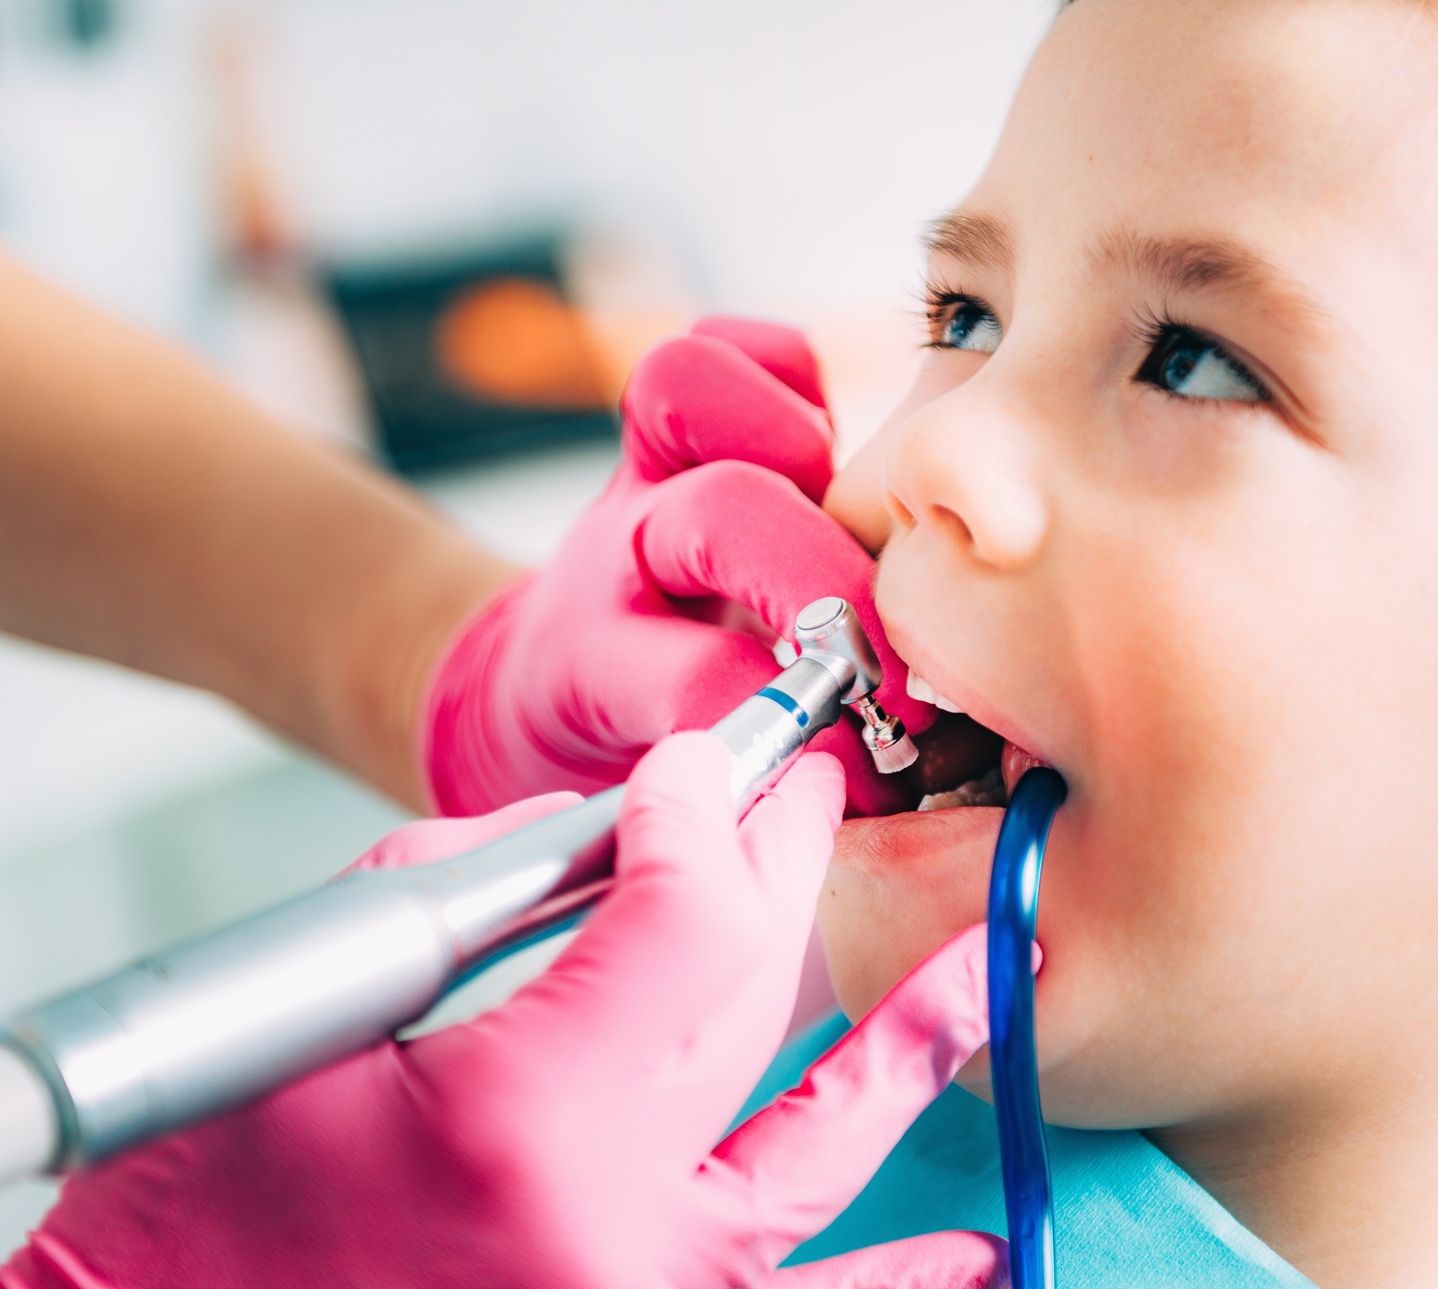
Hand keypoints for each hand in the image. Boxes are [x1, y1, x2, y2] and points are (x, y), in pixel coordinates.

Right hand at [0, 735, 1001, 1288]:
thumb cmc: (178, 1225)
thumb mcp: (304, 1015)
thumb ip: (454, 893)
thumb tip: (590, 838)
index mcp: (515, 1123)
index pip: (687, 924)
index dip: (705, 824)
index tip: (701, 779)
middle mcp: (611, 1243)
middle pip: (756, 1013)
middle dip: (781, 881)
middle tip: (805, 809)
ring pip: (821, 1167)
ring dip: (906, 1053)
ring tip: (985, 974)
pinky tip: (972, 1257)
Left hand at [421, 317, 933, 816]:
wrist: (526, 692)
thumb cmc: (632, 753)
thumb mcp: (672, 793)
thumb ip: (767, 782)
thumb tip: (911, 792)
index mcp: (592, 663)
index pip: (694, 676)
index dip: (791, 715)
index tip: (865, 770)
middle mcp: (617, 550)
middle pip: (722, 511)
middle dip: (825, 577)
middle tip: (896, 663)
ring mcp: (642, 474)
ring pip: (687, 385)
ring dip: (793, 439)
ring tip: (866, 523)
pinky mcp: (674, 422)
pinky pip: (727, 346)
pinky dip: (789, 373)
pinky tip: (829, 449)